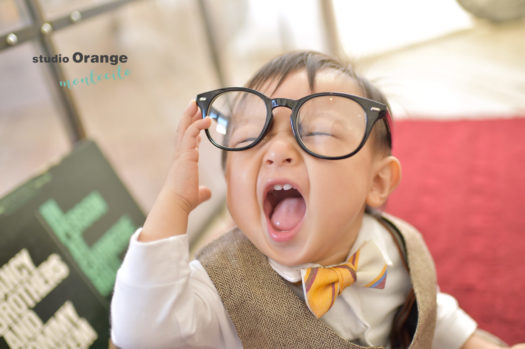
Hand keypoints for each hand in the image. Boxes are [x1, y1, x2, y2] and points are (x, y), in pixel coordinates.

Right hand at [140, 101, 211, 240]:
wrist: (176, 202)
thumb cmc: (183, 200)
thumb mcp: (197, 194)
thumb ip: (202, 191)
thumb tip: (207, 192)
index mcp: (182, 161)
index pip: (186, 140)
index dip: (191, 129)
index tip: (198, 121)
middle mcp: (180, 154)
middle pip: (183, 129)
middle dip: (189, 116)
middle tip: (195, 104)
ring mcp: (181, 153)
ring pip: (185, 128)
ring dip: (191, 114)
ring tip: (197, 103)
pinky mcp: (185, 153)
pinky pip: (192, 133)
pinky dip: (199, 124)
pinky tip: (208, 119)